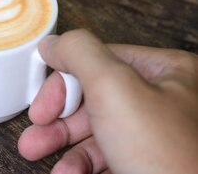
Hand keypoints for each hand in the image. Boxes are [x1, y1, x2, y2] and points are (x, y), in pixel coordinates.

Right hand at [18, 29, 197, 173]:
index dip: (62, 85)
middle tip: (35, 138)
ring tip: (48, 164)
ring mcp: (161, 138)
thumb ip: (79, 54)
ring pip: (98, 134)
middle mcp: (168, 101)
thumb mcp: (114, 88)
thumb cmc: (169, 160)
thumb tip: (54, 43)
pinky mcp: (152, 166)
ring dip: (66, 150)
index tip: (42, 110)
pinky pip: (110, 159)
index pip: (97, 62)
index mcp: (168, 72)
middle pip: (93, 100)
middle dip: (59, 123)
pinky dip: (83, 167)